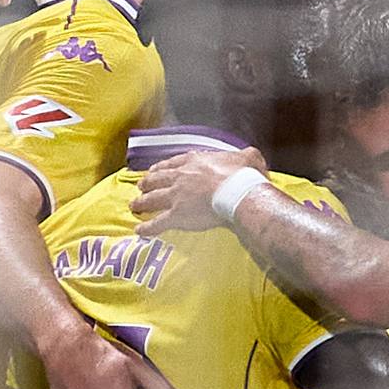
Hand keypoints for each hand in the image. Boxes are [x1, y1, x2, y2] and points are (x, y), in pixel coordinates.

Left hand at [133, 148, 269, 231]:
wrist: (236, 193)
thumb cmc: (243, 176)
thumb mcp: (248, 158)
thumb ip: (247, 156)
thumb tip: (253, 158)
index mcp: (194, 162)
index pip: (173, 163)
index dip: (162, 167)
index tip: (155, 170)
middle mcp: (180, 177)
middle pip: (157, 179)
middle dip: (147, 183)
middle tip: (140, 186)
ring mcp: (176, 196)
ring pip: (152, 199)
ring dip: (142, 202)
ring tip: (134, 206)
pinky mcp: (176, 215)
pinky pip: (157, 223)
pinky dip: (147, 228)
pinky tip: (139, 232)